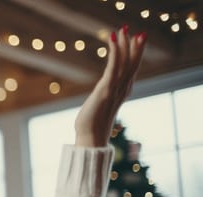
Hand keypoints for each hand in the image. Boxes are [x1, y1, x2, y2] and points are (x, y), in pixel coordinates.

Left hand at [75, 25, 145, 146]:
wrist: (90, 137)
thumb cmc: (92, 124)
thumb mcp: (101, 105)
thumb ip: (105, 97)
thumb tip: (101, 96)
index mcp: (122, 91)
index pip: (131, 69)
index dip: (134, 54)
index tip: (135, 39)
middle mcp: (122, 88)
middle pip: (132, 63)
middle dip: (134, 46)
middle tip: (134, 30)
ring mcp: (115, 89)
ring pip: (125, 62)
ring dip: (125, 45)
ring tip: (124, 30)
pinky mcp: (106, 90)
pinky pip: (113, 67)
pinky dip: (115, 52)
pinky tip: (112, 40)